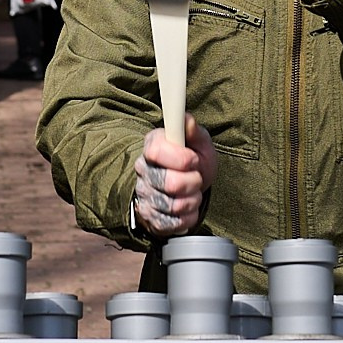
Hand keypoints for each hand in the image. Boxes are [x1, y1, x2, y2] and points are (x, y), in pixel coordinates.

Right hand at [134, 119, 217, 238]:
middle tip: (196, 178)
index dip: (181, 158)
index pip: (156, 151)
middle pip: (169, 183)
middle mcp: (142, 170)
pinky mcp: (149, 217)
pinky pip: (171, 223)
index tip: (193, 159)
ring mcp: (144, 194)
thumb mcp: (199, 143)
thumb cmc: (194, 161)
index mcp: (152, 146)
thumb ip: (193, 131)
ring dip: (192, 200)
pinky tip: (187, 208)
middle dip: (193, 182)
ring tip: (192, 192)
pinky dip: (187, 217)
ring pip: (173, 205)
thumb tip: (187, 119)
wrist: (188, 187)